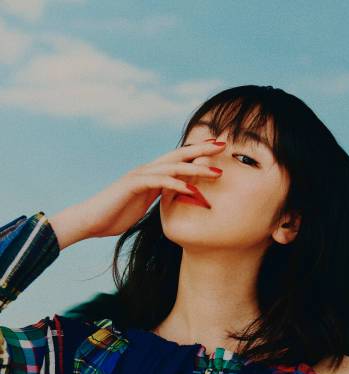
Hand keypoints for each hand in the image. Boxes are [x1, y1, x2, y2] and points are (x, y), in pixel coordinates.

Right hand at [48, 140, 225, 248]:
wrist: (90, 221)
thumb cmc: (115, 215)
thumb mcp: (143, 205)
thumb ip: (158, 197)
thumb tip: (173, 198)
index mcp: (151, 175)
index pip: (179, 160)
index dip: (198, 153)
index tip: (218, 149)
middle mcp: (147, 170)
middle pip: (179, 155)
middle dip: (202, 149)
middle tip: (224, 144)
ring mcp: (140, 175)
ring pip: (173, 167)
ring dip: (196, 168)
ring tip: (217, 171)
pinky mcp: (133, 185)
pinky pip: (159, 182)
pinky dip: (177, 185)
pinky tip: (192, 189)